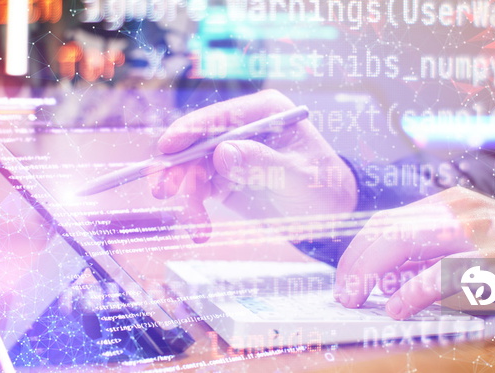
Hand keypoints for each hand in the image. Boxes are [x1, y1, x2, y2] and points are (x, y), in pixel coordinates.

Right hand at [151, 90, 357, 241]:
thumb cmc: (323, 187)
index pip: (219, 116)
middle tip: (163, 191)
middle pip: (197, 141)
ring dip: (187, 197)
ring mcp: (231, 153)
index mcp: (265, 113)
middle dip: (178, 167)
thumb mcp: (297, 176)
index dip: (189, 130)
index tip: (167, 149)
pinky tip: (200, 229)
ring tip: (195, 225)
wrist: (331, 215)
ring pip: (193, 168)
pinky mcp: (225, 178)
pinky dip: (194, 208)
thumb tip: (221, 152)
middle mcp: (243, 128)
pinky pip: (199, 190)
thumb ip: (261, 163)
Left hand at [334, 186, 494, 318]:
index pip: (383, 221)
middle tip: (343, 293)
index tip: (344, 275)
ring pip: (403, 244)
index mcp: (444, 203)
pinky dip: (411, 293)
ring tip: (357, 299)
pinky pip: (440, 275)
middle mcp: (455, 209)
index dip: (356, 250)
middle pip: (385, 231)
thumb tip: (379, 277)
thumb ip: (424, 250)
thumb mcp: (464, 238)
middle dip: (354, 264)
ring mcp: (476, 231)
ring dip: (371, 275)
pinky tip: (397, 308)